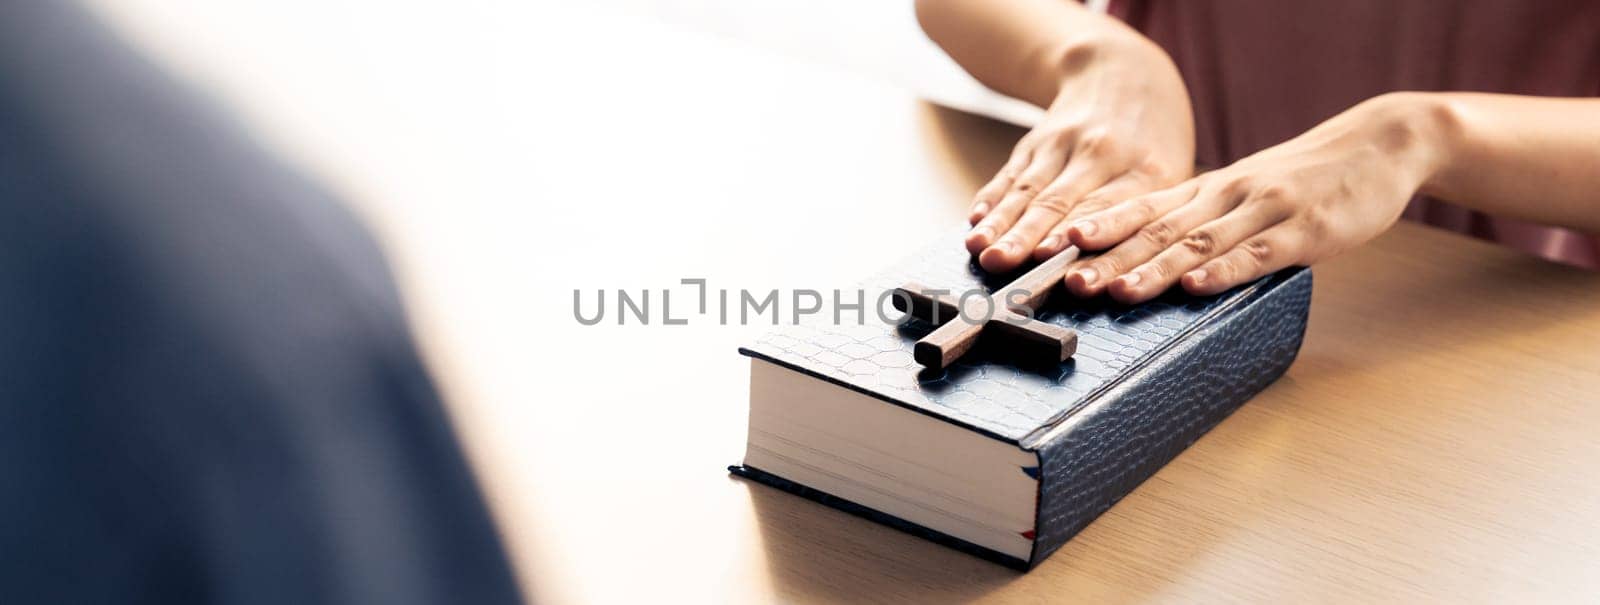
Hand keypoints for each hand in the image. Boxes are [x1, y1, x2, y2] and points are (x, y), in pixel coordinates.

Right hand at [966, 35, 1193, 272]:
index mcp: (1146, 169)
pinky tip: (975, 221)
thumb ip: (1148, 222)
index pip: (1104, 206)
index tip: (1049, 258)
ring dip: (1001, 223)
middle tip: (1001, 262)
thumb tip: (1121, 279)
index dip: (1073, 232)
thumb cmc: (1155, 142)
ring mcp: (1063, 144)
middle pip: (1058, 200)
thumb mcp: (1172, 175)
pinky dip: (992, 199)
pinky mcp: (1035, 142)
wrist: (1123, 71)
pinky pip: (1011, 174)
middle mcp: (1101, 153)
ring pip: (1028, 189)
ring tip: (980, 249)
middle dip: (1027, 235)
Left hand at [1062, 93, 1450, 302]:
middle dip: (1109, 258)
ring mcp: (1263, 212)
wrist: (1377, 145)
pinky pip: (1257, 254)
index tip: (1055, 248)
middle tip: (1068, 281)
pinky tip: (1197, 288)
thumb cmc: (1303, 178)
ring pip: (1198, 244)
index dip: (1097, 229)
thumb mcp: (1242, 195)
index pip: (1140, 209)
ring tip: (1115, 291)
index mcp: (1206, 191)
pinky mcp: (1304, 231)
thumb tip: (1145, 258)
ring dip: (1153, 269)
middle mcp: (1224, 196)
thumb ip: (1199, 224)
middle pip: (1156, 230)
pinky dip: (1224, 272)